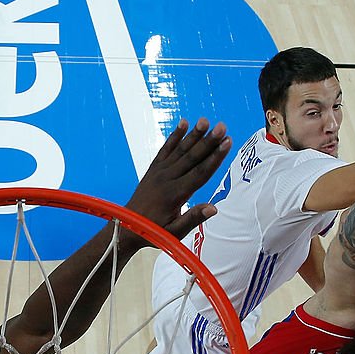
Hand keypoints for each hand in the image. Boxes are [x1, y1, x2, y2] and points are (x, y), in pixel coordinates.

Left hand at [126, 118, 230, 240]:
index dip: (215, 158)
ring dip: (194, 134)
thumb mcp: (174, 233)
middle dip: (209, 141)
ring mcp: (159, 172)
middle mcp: (167, 179)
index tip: (227, 144)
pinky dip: (175, 136)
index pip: (200, 173)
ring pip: (180, 150)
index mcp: (176, 195)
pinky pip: (165, 149)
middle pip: (192, 157)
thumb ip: (193, 219)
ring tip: (206, 121)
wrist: (127, 227)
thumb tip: (214, 208)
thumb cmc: (154, 232)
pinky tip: (184, 123)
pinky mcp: (153, 169)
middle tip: (222, 127)